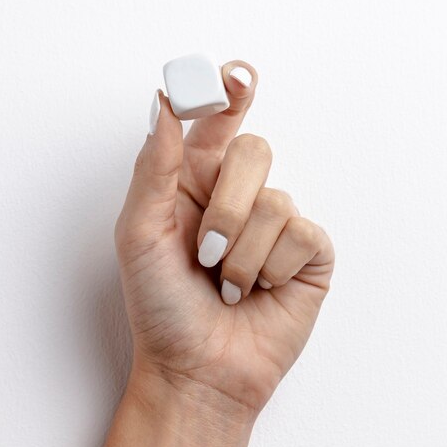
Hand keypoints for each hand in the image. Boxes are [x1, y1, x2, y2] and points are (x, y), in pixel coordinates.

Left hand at [115, 62, 333, 416]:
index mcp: (192, 183)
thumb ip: (154, 169)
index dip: (227, 91)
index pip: (216, 120)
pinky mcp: (308, 254)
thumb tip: (165, 107)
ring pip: (277, 198)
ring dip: (241, 253)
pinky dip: (272, 268)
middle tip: (204, 251)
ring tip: (225, 285)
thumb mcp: (138, 234)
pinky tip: (258, 292)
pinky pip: (303, 233)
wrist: (195, 370)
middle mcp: (236, 196)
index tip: (232, 76)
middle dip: (226, 205)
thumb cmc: (160, 307)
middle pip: (253, 151)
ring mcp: (275, 224)